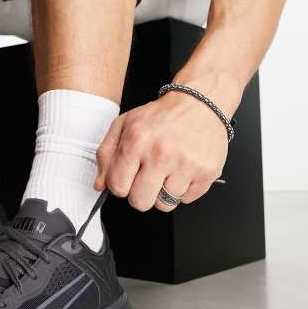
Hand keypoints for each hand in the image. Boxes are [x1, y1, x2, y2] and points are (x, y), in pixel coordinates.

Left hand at [95, 92, 228, 211]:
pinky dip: (183, 189)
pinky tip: (183, 170)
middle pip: (140, 202)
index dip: (120, 186)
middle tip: (147, 177)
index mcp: (137, 141)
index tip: (127, 178)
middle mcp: (161, 153)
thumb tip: (100, 184)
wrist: (199, 103)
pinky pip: (187, 200)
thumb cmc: (162, 116)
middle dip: (140, 194)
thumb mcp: (125, 125)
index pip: (118, 186)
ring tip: (167, 171)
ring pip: (165, 204)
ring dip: (163, 192)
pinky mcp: (206, 172)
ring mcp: (186, 164)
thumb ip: (107, 154)